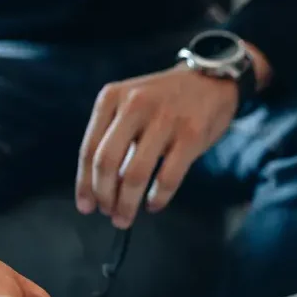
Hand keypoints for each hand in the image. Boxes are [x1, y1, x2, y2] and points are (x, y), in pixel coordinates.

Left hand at [76, 67, 237, 228]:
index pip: (90, 149)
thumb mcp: (131, 103)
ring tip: (126, 217)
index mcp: (112, 98)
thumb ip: (115, 135)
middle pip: (107, 162)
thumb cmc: (166, 100)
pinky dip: (158, 198)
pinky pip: (168, 177)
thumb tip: (100, 185)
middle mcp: (135, 105)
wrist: (210, 79)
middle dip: (104, 196)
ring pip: (135, 174)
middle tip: (108, 213)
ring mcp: (165, 119)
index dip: (85, 184)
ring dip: (127, 203)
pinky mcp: (191, 135)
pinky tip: (154, 205)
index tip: (86, 206)